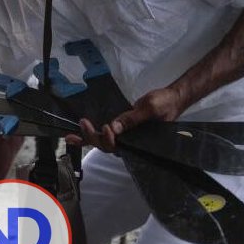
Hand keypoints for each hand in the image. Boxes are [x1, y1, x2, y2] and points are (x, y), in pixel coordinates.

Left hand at [65, 85, 186, 151]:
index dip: (108, 139)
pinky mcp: (122, 127)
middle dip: (92, 137)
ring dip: (87, 138)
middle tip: (83, 123)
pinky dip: (92, 133)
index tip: (108, 126)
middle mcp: (129, 141)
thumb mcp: (150, 108)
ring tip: (71, 135)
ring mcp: (125, 135)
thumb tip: (114, 127)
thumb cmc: (165, 104)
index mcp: (137, 141)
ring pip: (103, 141)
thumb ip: (132, 118)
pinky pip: (105, 132)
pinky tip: (79, 131)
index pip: (117, 146)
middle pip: (106, 146)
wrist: (172, 98)